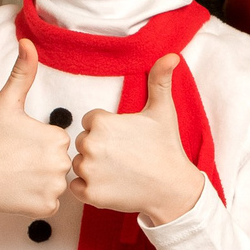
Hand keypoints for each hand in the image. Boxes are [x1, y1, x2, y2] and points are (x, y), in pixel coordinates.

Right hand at [0, 40, 73, 223]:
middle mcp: (60, 163)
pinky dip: (36, 200)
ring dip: (40, 181)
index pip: (57, 140)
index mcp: (56, 137)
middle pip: (59, 162)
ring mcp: (53, 187)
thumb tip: (27, 41)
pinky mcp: (45, 208)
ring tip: (16, 174)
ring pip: (55, 183)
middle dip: (40, 162)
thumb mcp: (5, 102)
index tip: (18, 143)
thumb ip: (22, 72)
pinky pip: (49, 203)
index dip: (37, 142)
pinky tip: (18, 190)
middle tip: (15, 160)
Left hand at [73, 55, 204, 226]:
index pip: (90, 122)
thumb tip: (172, 55)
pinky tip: (109, 184)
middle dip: (99, 149)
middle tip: (123, 156)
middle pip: (82, 142)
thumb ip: (159, 80)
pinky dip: (88, 188)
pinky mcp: (90, 194)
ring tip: (118, 171)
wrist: (173, 188)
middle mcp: (90, 144)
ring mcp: (89, 170)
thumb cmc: (166, 147)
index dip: (108, 130)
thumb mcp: (162, 110)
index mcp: (101, 121)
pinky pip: (76, 187)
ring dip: (92, 168)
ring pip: (78, 164)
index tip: (125, 139)